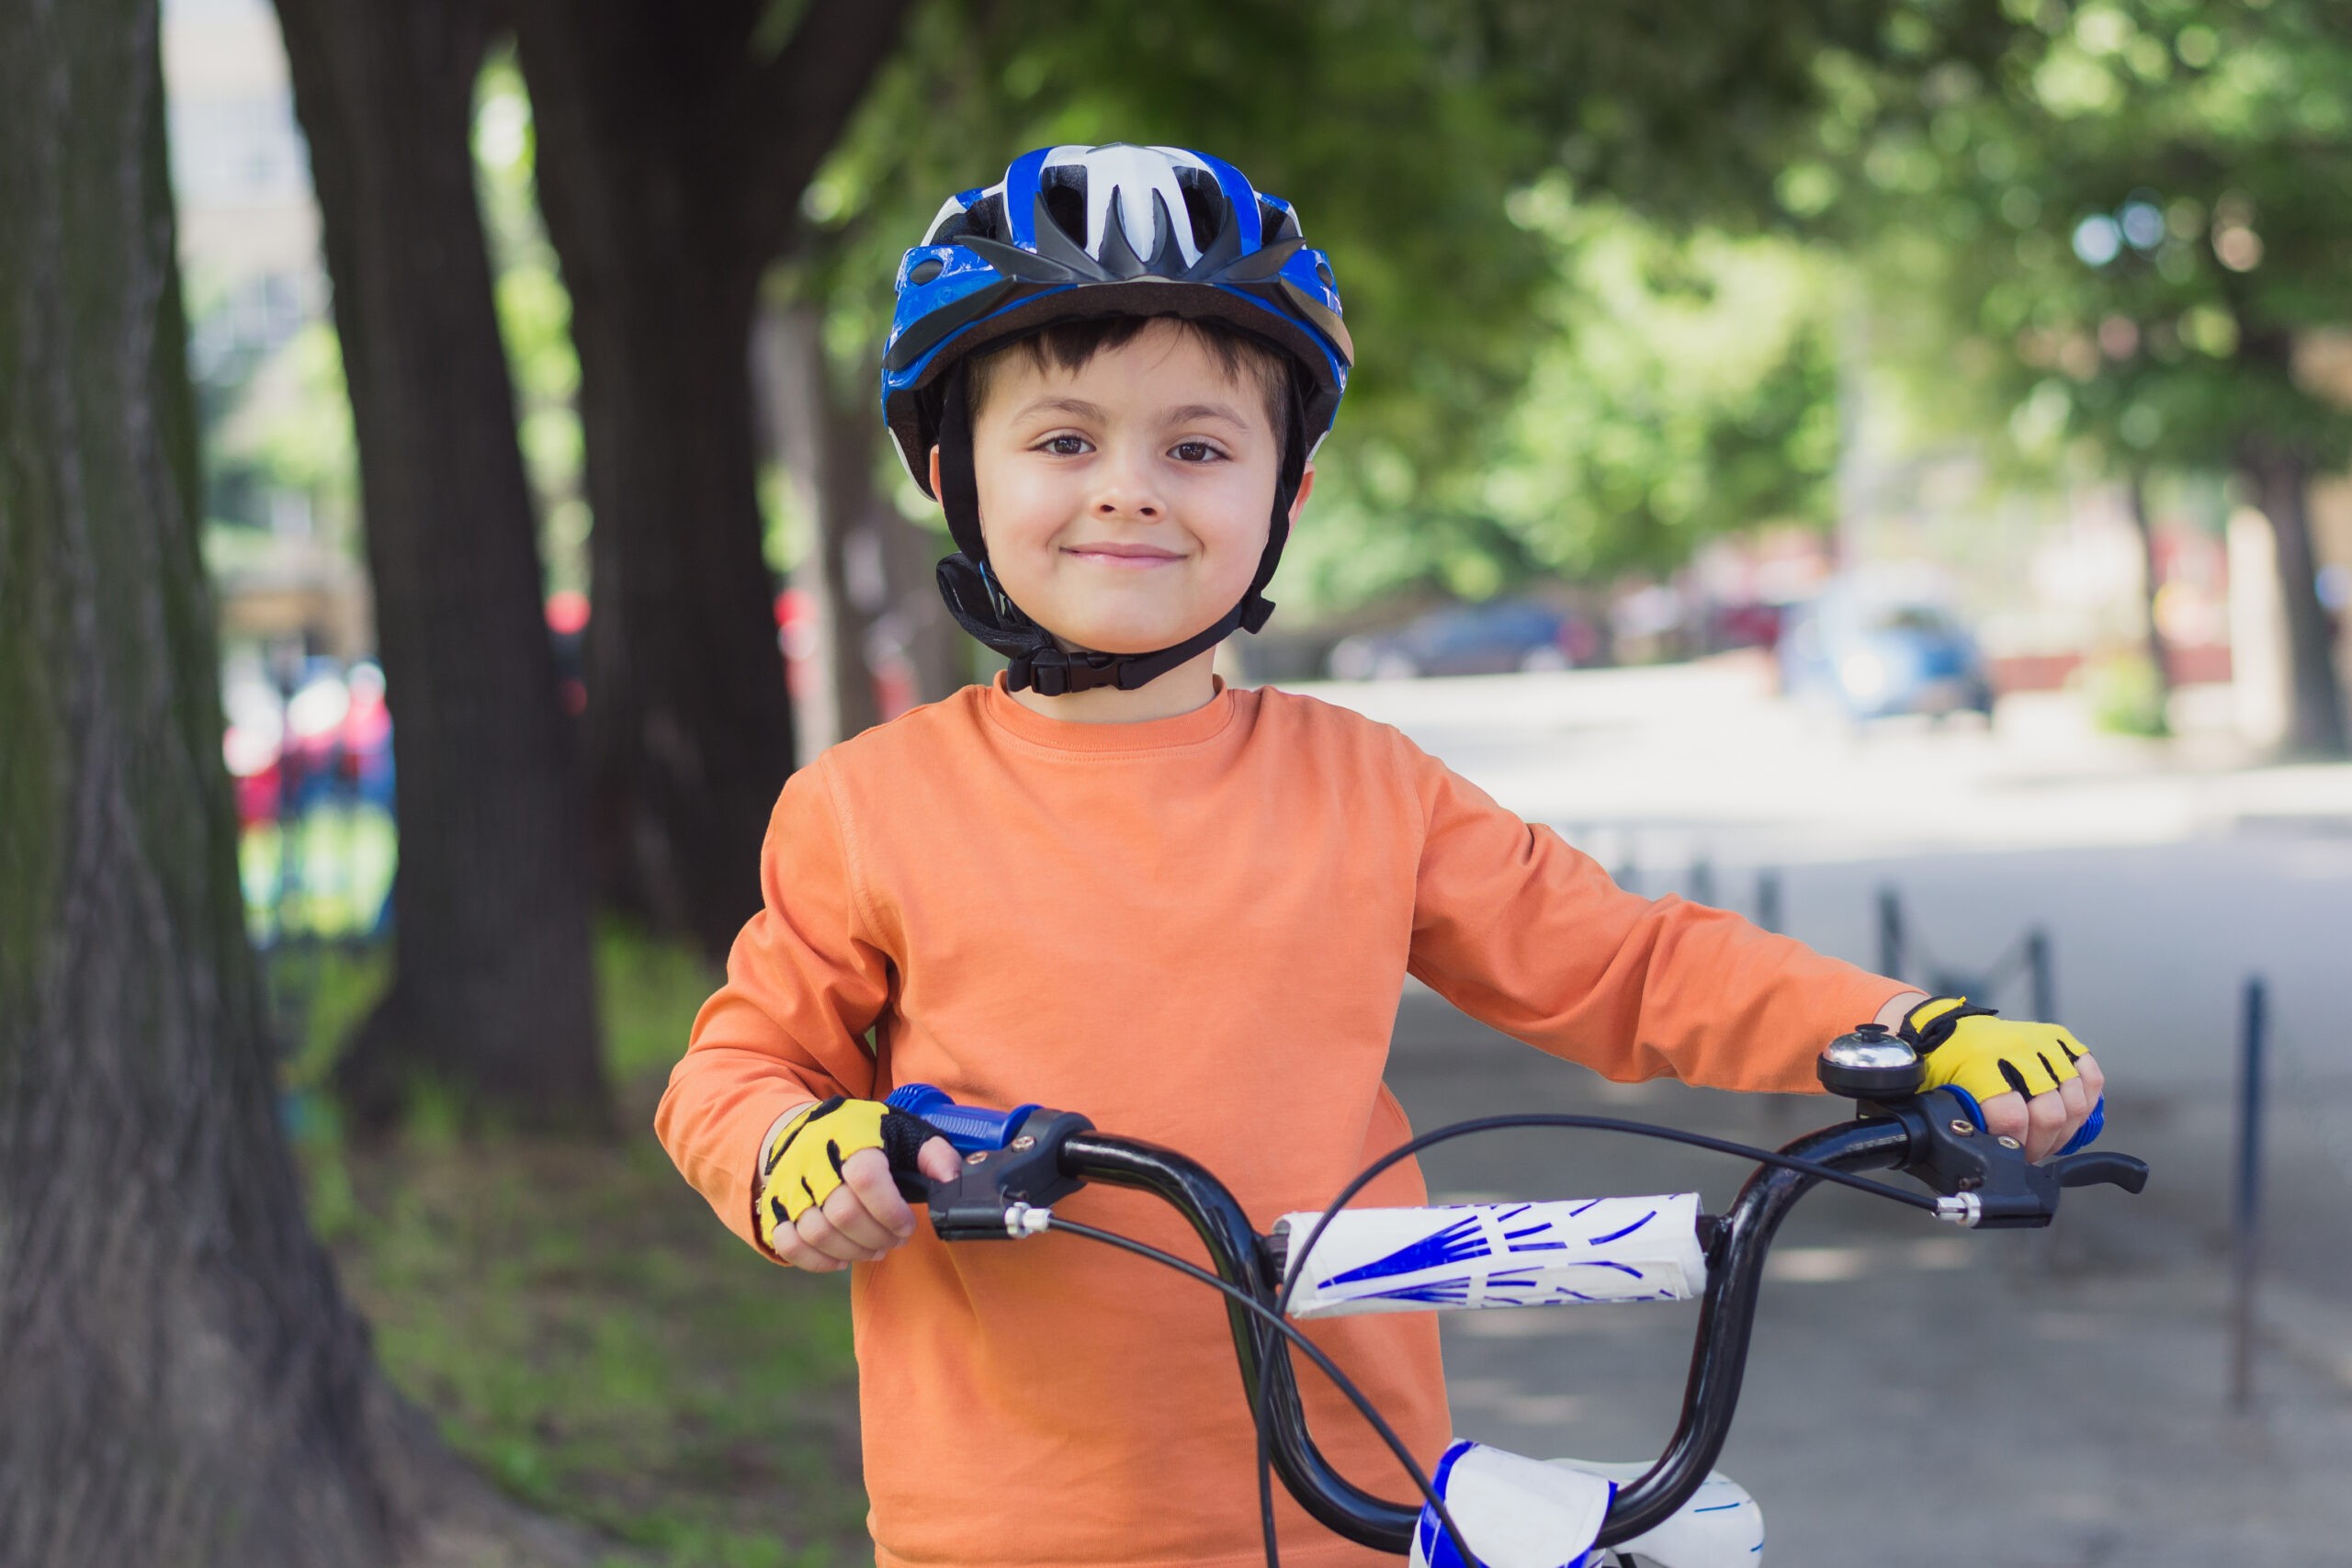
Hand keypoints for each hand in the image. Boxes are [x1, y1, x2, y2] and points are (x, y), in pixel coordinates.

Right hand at [756, 1098, 962, 1272]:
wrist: (803, 1128)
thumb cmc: (862, 1135)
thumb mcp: (901, 1130)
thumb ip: (932, 1152)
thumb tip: (951, 1179)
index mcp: (850, 1135)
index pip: (866, 1178)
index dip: (890, 1210)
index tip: (907, 1225)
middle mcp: (813, 1159)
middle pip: (842, 1213)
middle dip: (876, 1237)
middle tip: (895, 1240)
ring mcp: (789, 1184)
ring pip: (816, 1232)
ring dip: (852, 1251)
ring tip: (874, 1248)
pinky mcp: (774, 1206)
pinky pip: (788, 1243)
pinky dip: (816, 1260)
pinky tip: (840, 1258)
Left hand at [1898, 996, 2105, 1161]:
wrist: (1948, 1027)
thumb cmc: (1941, 1065)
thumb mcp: (1936, 1094)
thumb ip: (1956, 1125)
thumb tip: (1970, 1166)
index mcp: (1978, 1062)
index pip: (2012, 1115)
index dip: (2016, 1145)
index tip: (2009, 1154)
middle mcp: (2015, 1047)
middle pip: (2050, 1113)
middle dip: (2041, 1145)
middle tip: (2028, 1153)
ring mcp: (2041, 1041)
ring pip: (2076, 1101)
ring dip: (2064, 1131)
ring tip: (2045, 1138)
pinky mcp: (2059, 1039)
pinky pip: (2091, 1077)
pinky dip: (2085, 1102)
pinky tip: (2066, 1114)